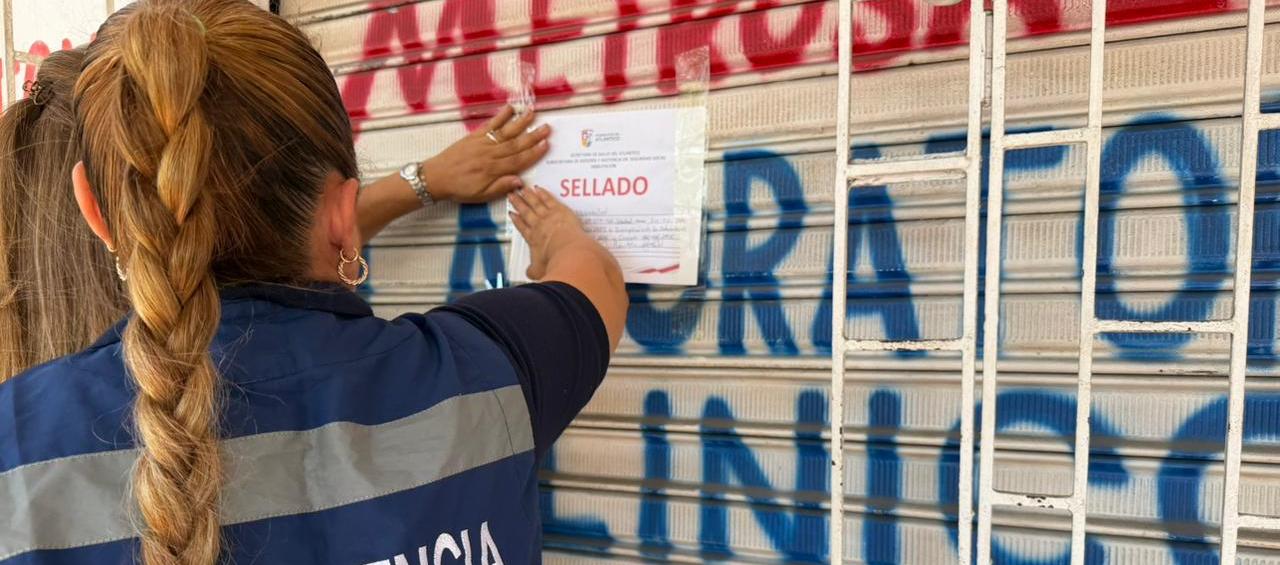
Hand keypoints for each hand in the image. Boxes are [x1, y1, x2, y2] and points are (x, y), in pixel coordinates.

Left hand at [421, 106, 550, 203]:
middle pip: (515, 144)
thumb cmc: (459, 189)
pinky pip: (490, 125)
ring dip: (520, 123)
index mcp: (493, 170)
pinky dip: (500, 116)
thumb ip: (500, 187)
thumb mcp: (481, 195)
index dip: (534, 153)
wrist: (436, 177)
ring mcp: (482, 143)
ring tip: (532, 113)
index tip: (546, 145)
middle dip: (532, 136)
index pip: (518, 160)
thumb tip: (520, 181)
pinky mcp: (474, 136)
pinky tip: (509, 109)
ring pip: (505, 132)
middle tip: (547, 128)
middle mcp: (490, 154)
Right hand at [507, 186, 587, 280]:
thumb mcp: (540, 271)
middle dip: (518, 203)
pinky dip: (543, 193)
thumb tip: (531, 274)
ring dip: (528, 196)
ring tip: (523, 190)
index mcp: (533, 240)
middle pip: (526, 212)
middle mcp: (538, 226)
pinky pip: (549, 199)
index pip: (522, 227)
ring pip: (535, 203)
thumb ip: (534, 271)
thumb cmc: (557, 262)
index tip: (512, 214)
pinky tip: (539, 189)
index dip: (516, 220)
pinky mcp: (560, 210)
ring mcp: (548, 216)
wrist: (570, 253)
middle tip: (512, 196)